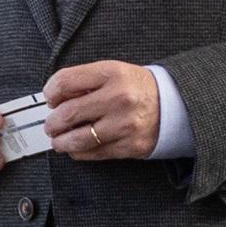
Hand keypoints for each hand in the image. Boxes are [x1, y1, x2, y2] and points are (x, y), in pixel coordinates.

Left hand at [42, 61, 158, 160]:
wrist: (174, 105)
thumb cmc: (137, 88)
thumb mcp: (113, 72)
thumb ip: (84, 81)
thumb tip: (55, 99)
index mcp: (112, 74)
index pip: (65, 82)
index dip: (51, 92)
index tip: (51, 99)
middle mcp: (118, 98)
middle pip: (67, 113)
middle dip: (52, 123)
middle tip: (51, 125)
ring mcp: (124, 125)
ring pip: (77, 139)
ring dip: (60, 142)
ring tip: (58, 140)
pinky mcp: (129, 146)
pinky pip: (93, 154)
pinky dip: (78, 152)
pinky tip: (76, 147)